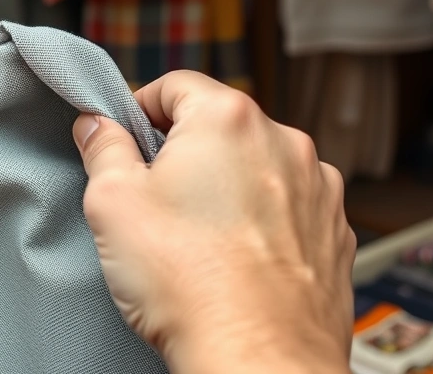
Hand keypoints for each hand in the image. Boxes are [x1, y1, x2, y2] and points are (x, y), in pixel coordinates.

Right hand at [73, 71, 354, 373]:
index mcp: (228, 118)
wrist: (257, 360)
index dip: (140, 110)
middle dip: (184, 154)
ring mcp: (319, 188)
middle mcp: (285, 142)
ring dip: (227, 188)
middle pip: (219, 126)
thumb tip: (96, 126)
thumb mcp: (112, 202)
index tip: (124, 144)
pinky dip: (262, 223)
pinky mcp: (336, 233)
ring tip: (197, 240)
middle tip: (153, 201)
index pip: (174, 85)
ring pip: (257, 168)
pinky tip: (235, 261)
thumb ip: (102, 148)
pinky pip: (288, 209)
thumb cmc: (189, 283)